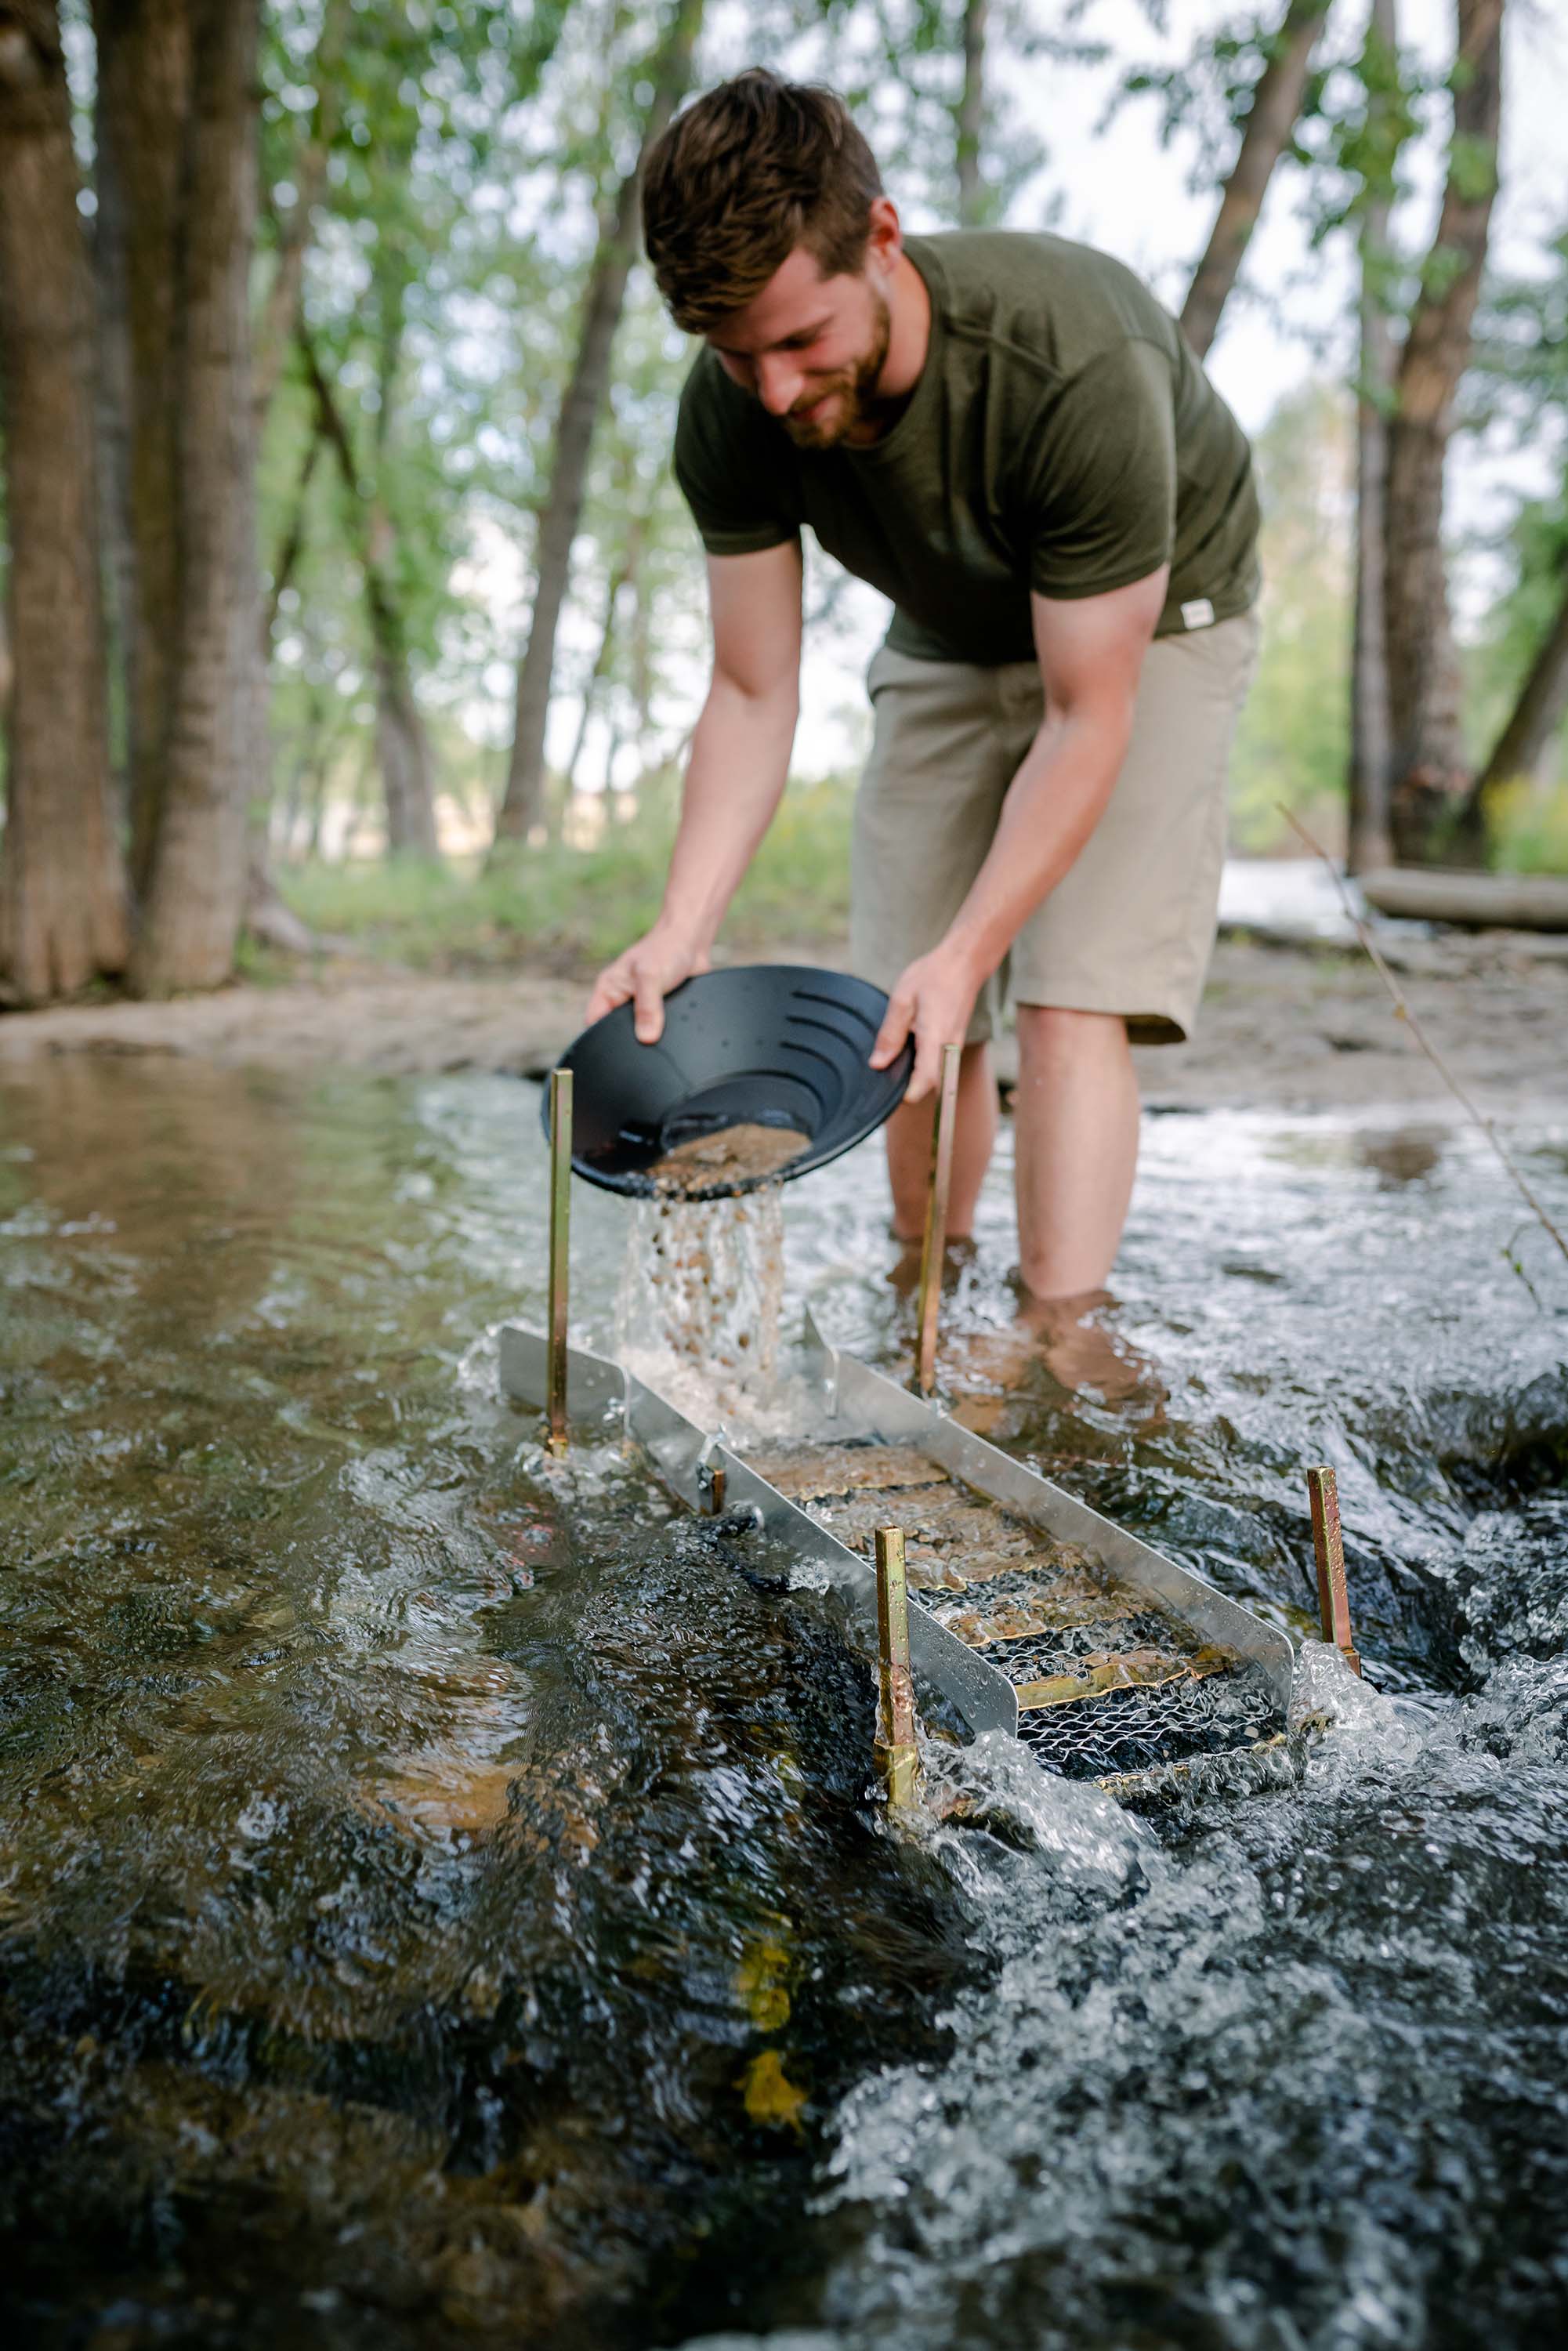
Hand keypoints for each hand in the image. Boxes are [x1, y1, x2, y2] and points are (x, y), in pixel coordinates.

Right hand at [585, 926, 710, 1043]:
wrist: (692, 943)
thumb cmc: (665, 949)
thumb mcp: (650, 977)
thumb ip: (647, 1008)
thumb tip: (646, 1038)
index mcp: (608, 990)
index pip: (593, 1024)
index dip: (600, 1039)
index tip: (618, 1049)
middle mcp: (622, 1001)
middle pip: (617, 1032)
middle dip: (630, 1041)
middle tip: (644, 1046)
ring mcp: (641, 1008)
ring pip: (640, 1034)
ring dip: (651, 1037)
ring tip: (661, 1036)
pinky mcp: (660, 1012)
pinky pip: (659, 1030)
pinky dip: (666, 1033)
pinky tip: (674, 1032)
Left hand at [868, 943, 982, 1101]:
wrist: (964, 964)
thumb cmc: (933, 976)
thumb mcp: (902, 1000)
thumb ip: (890, 1034)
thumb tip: (878, 1063)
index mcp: (935, 1036)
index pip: (927, 1077)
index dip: (911, 1092)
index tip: (896, 1096)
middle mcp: (949, 1046)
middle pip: (931, 1083)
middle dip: (911, 1088)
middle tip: (887, 1077)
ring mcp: (955, 1047)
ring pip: (936, 1076)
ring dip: (917, 1077)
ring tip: (896, 1061)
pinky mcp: (954, 1044)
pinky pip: (939, 1064)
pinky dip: (924, 1066)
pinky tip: (908, 1050)